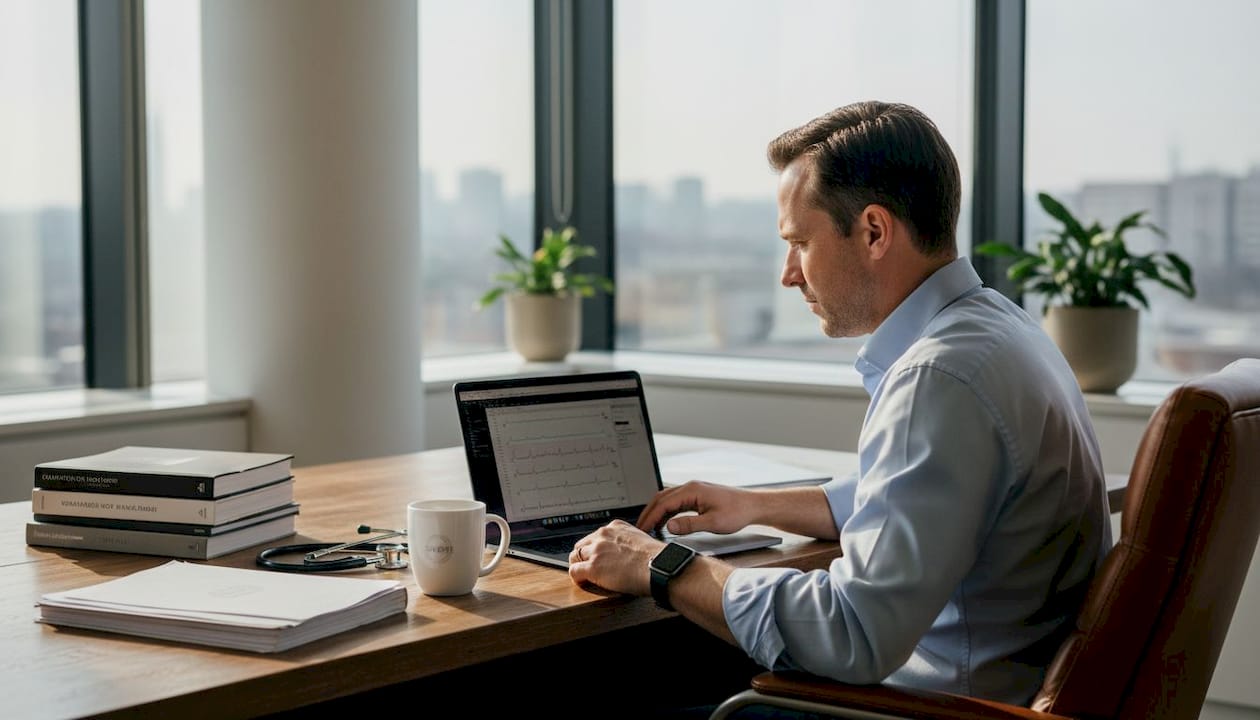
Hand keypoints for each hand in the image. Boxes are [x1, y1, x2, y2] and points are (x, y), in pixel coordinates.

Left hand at [568, 519, 662, 595]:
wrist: (660, 567)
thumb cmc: (657, 559)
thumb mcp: (641, 541)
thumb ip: (628, 543)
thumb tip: (627, 556)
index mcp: (616, 527)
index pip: (595, 536)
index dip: (594, 549)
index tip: (598, 557)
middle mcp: (604, 535)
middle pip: (582, 545)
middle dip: (584, 557)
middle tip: (588, 569)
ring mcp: (597, 550)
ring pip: (575, 557)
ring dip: (580, 567)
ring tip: (586, 577)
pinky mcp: (593, 567)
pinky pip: (574, 572)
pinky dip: (577, 578)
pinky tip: (584, 583)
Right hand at [636, 480, 756, 535]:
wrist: (752, 506)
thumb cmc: (737, 512)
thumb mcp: (713, 523)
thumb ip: (690, 525)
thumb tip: (669, 526)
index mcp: (692, 491)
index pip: (663, 504)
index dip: (651, 517)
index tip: (642, 529)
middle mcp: (690, 488)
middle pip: (661, 499)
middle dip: (648, 513)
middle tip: (639, 529)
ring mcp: (694, 491)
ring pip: (667, 499)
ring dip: (656, 512)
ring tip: (648, 527)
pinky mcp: (697, 496)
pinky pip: (676, 502)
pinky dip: (666, 512)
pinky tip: (664, 522)